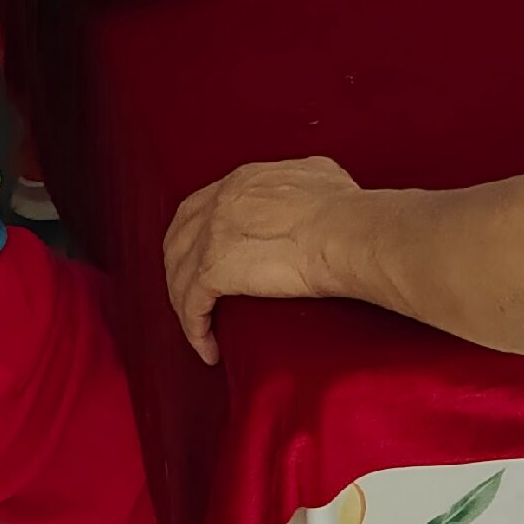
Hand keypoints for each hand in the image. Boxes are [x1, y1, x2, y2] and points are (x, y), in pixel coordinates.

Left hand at [164, 156, 359, 365]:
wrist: (346, 231)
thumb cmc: (345, 211)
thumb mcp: (319, 175)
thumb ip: (299, 180)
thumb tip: (309, 192)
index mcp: (243, 181)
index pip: (201, 207)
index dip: (196, 234)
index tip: (202, 256)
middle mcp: (221, 201)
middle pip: (178, 238)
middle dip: (178, 268)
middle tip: (190, 294)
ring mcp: (212, 234)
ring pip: (178, 274)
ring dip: (184, 304)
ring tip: (199, 327)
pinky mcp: (214, 270)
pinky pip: (190, 306)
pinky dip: (195, 330)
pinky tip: (208, 348)